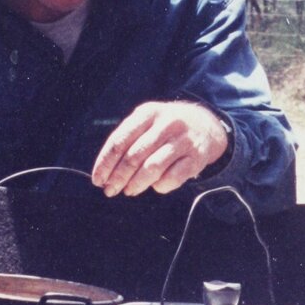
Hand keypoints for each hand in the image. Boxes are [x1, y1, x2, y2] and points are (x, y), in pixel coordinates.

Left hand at [92, 101, 229, 197]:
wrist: (207, 125)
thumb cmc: (166, 127)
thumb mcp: (147, 121)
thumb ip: (127, 139)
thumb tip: (105, 171)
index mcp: (148, 113)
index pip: (120, 140)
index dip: (106, 163)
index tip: (98, 180)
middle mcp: (166, 124)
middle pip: (134, 156)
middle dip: (118, 177)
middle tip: (110, 190)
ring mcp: (183, 140)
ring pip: (152, 168)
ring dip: (136, 184)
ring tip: (129, 191)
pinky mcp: (197, 157)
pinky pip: (173, 178)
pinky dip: (160, 186)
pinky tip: (156, 186)